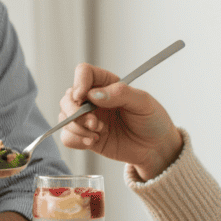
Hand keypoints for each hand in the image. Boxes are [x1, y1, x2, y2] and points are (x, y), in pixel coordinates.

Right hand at [58, 63, 182, 178]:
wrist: (156, 148)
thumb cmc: (152, 120)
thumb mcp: (143, 103)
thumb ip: (120, 94)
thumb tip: (94, 94)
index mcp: (107, 84)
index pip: (84, 73)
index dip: (79, 82)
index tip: (83, 96)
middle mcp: (93, 99)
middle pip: (68, 97)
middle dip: (75, 111)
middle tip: (93, 123)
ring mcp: (88, 118)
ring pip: (64, 118)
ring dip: (77, 127)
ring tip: (98, 134)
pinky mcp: (86, 136)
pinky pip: (67, 137)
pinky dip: (76, 140)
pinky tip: (93, 141)